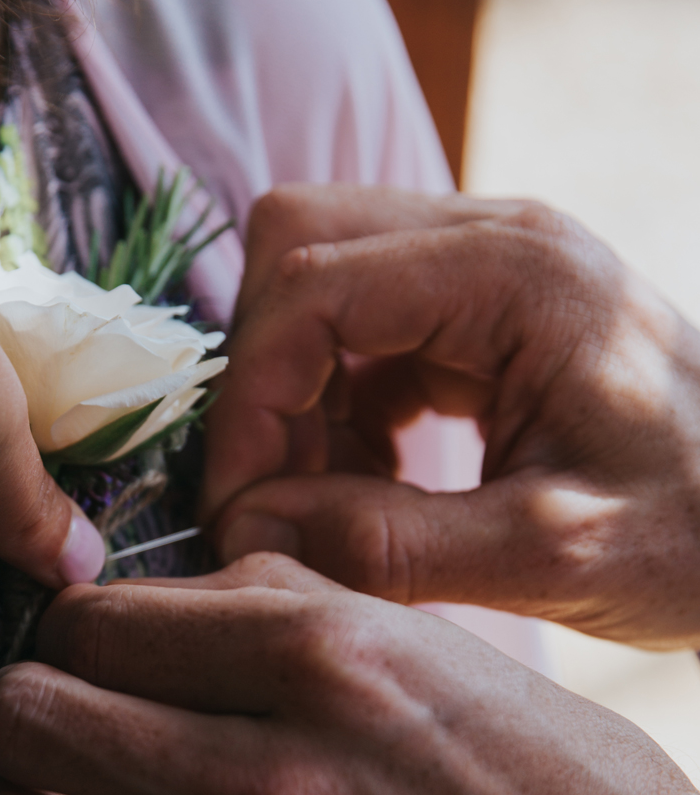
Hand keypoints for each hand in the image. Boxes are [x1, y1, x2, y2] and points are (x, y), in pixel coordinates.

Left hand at [0, 557, 699, 794]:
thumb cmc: (538, 787)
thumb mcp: (425, 650)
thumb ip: (270, 609)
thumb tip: (134, 607)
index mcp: (323, 663)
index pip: (86, 620)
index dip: (76, 631)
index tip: (98, 656)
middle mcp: (272, 784)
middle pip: (23, 720)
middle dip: (29, 713)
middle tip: (68, 728)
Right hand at [200, 186, 699, 645]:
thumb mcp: (553, 557)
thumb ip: (393, 543)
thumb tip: (247, 530)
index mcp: (515, 274)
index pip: (310, 285)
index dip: (251, 398)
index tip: (241, 506)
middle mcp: (495, 238)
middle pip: (297, 245)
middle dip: (262, 375)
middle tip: (275, 491)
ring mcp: (490, 264)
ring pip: (318, 279)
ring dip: (296, 390)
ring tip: (327, 500)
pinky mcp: (486, 308)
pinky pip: (363, 324)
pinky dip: (337, 400)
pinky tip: (370, 484)